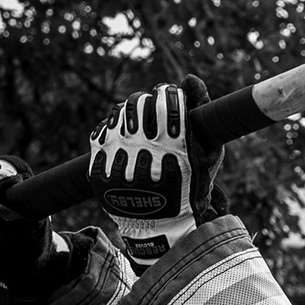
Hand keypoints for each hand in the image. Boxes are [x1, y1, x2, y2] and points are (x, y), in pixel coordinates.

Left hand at [89, 72, 224, 267]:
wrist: (158, 226)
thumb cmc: (187, 189)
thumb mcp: (206, 157)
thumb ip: (201, 114)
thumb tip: (190, 78)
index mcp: (173, 148)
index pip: (166, 101)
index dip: (169, 96)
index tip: (172, 100)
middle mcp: (143, 151)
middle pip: (140, 103)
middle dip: (150, 103)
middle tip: (156, 113)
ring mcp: (118, 158)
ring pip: (119, 113)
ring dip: (131, 113)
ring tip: (140, 126)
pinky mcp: (99, 165)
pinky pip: (102, 129)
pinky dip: (114, 128)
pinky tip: (125, 138)